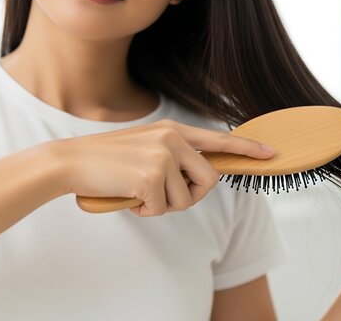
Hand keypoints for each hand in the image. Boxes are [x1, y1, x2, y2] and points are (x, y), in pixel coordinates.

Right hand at [53, 119, 275, 216]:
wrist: (70, 162)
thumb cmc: (108, 161)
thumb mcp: (146, 147)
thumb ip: (174, 156)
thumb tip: (200, 178)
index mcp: (173, 130)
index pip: (219, 139)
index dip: (246, 148)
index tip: (270, 153)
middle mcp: (173, 139)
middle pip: (209, 180)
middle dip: (191, 196)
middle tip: (163, 196)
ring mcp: (163, 156)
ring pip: (186, 199)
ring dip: (163, 205)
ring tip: (139, 192)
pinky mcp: (151, 176)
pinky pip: (163, 208)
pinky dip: (146, 211)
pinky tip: (129, 197)